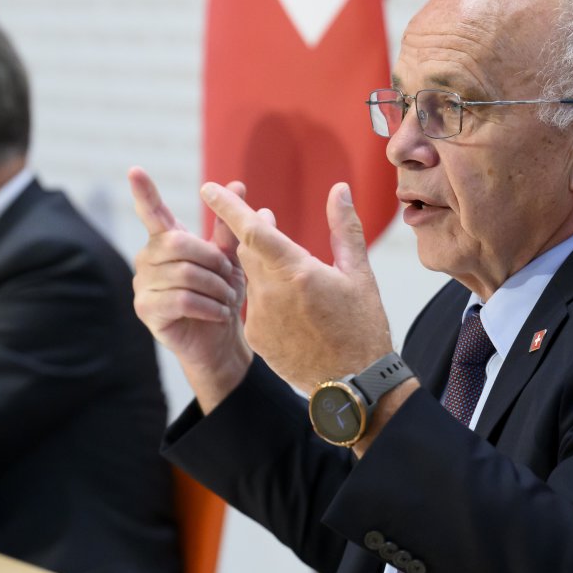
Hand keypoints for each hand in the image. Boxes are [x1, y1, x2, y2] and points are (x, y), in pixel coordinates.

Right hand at [129, 167, 251, 412]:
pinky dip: (207, 307)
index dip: (144, 192)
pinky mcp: (146, 309)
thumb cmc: (221, 295)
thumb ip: (230, 227)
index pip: (152, 212)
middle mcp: (147, 258)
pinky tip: (217, 314)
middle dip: (212, 260)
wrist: (220, 340)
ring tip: (226, 300)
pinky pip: (181, 300)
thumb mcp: (230, 259)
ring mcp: (142, 284)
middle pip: (178, 243)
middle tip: (230, 277)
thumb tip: (238, 185)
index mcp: (166, 240)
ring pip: (184, 274)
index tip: (135, 170)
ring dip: (215, 288)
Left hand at [201, 180, 395, 394]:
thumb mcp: (359, 274)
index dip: (229, 208)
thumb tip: (339, 190)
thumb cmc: (362, 326)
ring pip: (251, 278)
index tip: (209, 189)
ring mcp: (259, 317)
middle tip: (267, 221)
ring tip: (295, 279)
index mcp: (297, 272)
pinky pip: (252, 305)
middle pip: (247, 251)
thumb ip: (344, 228)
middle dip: (253, 234)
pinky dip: (267, 298)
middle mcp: (271, 293)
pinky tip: (293, 311)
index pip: (252, 231)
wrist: (353, 384)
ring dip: (264, 269)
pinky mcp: (255, 336)